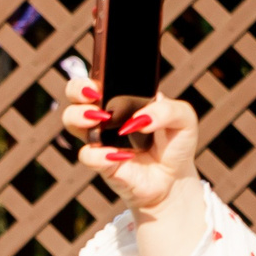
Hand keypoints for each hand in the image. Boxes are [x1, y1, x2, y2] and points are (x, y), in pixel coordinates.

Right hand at [60, 77, 199, 211]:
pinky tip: (123, 156)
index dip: (93, 77)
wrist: (175, 178)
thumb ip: (168, 110)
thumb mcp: (184, 119)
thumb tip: (141, 119)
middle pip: (75, 93)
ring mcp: (98, 138)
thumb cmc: (175, 143)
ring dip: (79, 116)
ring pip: (71, 120)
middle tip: (93, 95)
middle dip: (77, 90)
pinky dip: (101, 154)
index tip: (99, 84)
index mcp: (121, 98)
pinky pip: (87, 154)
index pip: (99, 79)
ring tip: (100, 120)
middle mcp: (104, 115)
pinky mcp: (99, 162)